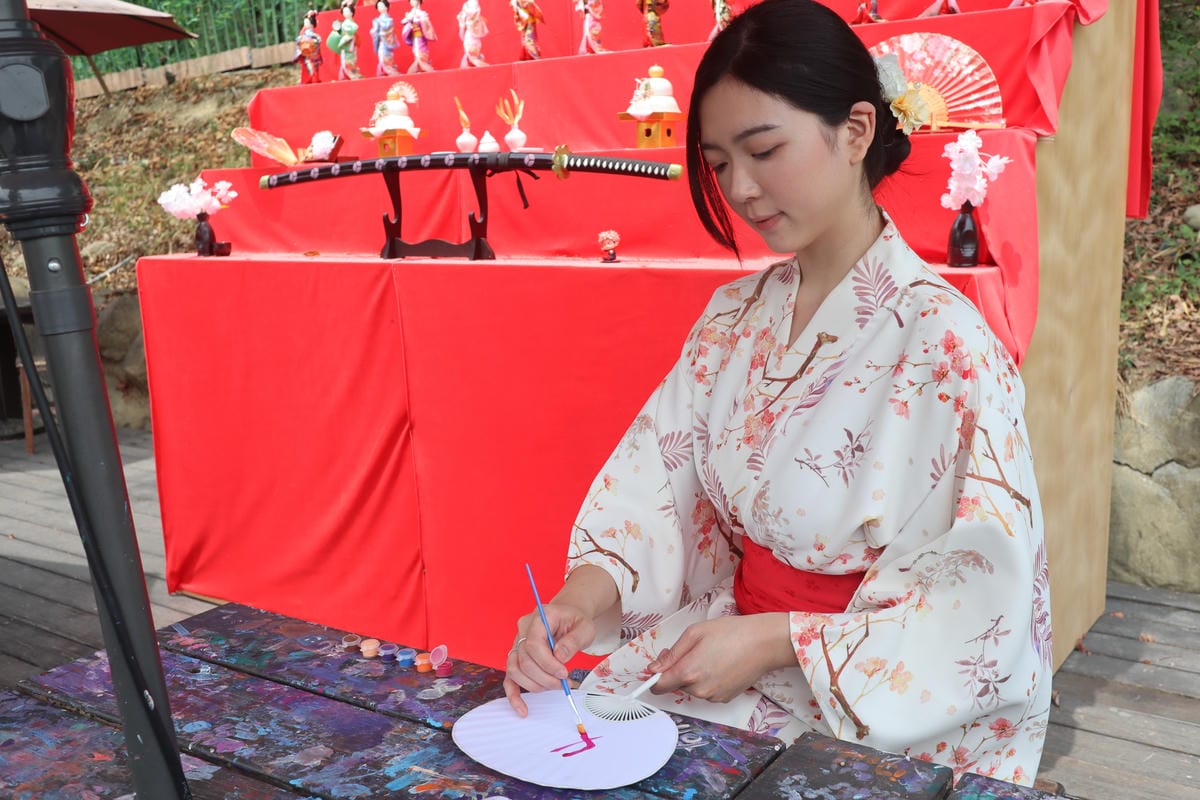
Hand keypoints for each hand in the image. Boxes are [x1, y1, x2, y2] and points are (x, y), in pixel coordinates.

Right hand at [503, 602, 596, 716]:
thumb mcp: (585, 627)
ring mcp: (517, 643)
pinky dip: (513, 694)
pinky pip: (509, 677)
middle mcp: (523, 629)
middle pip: (524, 659)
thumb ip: (574, 640)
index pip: (533, 643)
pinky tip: (522, 709)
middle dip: (545, 677)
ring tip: (555, 686)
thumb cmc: (576, 622)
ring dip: (535, 684)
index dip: (547, 663)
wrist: (568, 618)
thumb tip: (559, 657)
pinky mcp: (517, 656)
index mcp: (540, 618)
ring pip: (516, 669)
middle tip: (564, 683)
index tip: (563, 673)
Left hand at [648, 613, 794, 703]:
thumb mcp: (695, 633)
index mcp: (689, 672)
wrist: (763, 643)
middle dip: (679, 670)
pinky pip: (707, 691)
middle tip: (694, 649)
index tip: (659, 666)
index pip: (659, 686)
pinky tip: (721, 664)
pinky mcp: (725, 698)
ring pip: (693, 688)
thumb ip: (671, 654)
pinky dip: (709, 680)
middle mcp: (700, 690)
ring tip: (712, 655)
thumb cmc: (731, 633)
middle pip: (677, 684)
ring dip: (695, 675)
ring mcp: (713, 696)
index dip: (656, 675)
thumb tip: (654, 669)